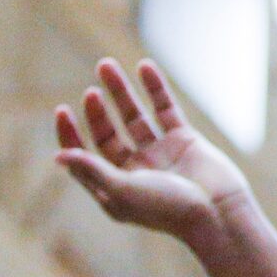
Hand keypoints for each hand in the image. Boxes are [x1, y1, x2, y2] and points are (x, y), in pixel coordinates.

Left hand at [54, 59, 250, 239]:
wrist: (218, 212)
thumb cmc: (168, 210)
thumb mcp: (122, 191)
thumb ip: (92, 169)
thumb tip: (58, 156)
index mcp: (114, 187)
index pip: (84, 155)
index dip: (70, 134)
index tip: (63, 110)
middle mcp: (135, 169)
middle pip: (108, 133)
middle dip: (97, 111)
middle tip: (91, 91)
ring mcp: (160, 153)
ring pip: (134, 116)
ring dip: (120, 91)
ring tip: (105, 65)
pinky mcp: (184, 140)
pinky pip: (165, 109)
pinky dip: (155, 88)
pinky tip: (144, 66)